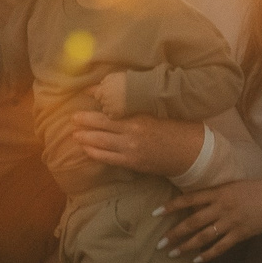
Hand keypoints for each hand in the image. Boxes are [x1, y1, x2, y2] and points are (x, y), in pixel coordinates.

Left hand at [63, 110, 204, 178]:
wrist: (189, 152)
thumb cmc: (175, 128)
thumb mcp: (156, 114)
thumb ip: (136, 110)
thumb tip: (118, 104)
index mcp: (138, 118)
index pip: (110, 112)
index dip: (95, 108)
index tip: (84, 99)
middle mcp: (132, 133)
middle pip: (101, 126)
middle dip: (84, 122)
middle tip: (72, 118)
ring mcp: (130, 150)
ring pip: (101, 143)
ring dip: (86, 139)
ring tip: (75, 135)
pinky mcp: (132, 163)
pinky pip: (108, 159)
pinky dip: (95, 153)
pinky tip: (87, 150)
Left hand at [90, 71, 128, 113]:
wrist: (137, 90)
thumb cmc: (126, 81)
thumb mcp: (114, 76)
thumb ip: (106, 80)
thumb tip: (101, 83)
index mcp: (102, 91)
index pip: (97, 96)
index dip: (102, 95)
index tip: (108, 94)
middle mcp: (104, 100)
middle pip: (102, 103)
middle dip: (106, 101)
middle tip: (115, 99)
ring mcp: (109, 108)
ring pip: (105, 110)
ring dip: (109, 108)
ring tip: (118, 105)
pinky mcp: (116, 114)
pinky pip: (111, 117)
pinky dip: (114, 115)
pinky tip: (119, 110)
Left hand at [154, 178, 261, 262]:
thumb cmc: (254, 190)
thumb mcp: (232, 186)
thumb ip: (214, 194)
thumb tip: (194, 203)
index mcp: (219, 192)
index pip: (189, 199)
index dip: (171, 206)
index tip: (155, 213)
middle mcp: (222, 206)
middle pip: (193, 221)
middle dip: (175, 233)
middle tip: (160, 243)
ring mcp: (231, 221)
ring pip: (204, 236)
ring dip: (186, 246)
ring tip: (173, 253)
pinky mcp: (240, 233)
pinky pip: (221, 246)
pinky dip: (208, 254)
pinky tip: (197, 260)